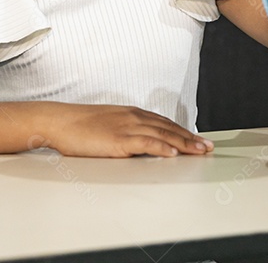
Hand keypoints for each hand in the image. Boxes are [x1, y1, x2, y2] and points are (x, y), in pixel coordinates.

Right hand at [40, 104, 214, 157]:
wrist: (59, 121)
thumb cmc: (78, 125)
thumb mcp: (107, 125)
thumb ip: (124, 131)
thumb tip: (137, 144)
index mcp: (131, 114)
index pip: (164, 123)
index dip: (183, 132)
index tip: (198, 139)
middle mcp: (133, 117)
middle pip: (169, 128)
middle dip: (191, 138)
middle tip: (208, 147)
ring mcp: (127, 127)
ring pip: (163, 134)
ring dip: (184, 143)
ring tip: (200, 151)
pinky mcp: (119, 139)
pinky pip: (146, 143)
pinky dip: (162, 147)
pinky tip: (173, 153)